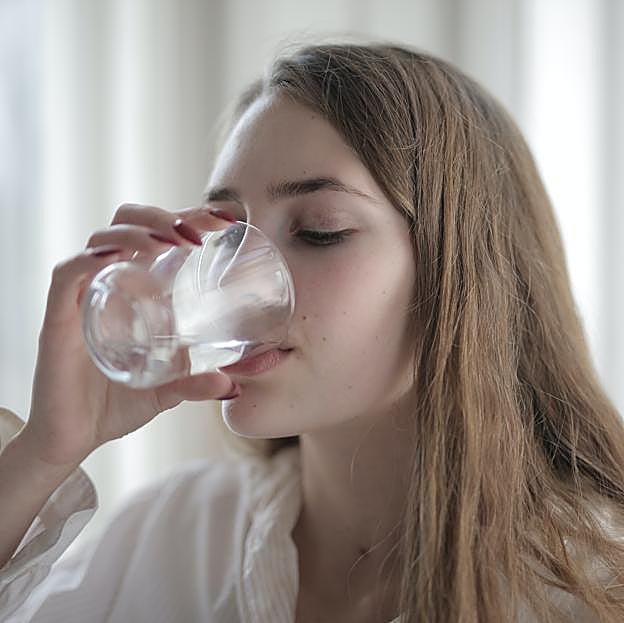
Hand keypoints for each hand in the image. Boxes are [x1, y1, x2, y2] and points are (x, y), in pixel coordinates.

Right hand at [22, 203, 237, 468]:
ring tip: (172, 242)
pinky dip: (90, 258)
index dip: (190, 217)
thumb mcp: (168, 389)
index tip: (226, 219)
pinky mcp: (58, 318)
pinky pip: (68, 274)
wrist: (72, 439)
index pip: (159, 234)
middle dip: (164, 216)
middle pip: (129, 222)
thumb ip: (197, 383)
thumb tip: (234, 386)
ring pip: (102, 238)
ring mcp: (83, 297)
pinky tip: (117, 256)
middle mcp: (109, 283)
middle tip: (199, 235)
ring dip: (139, 231)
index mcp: (135, 289)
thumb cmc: (116, 404)